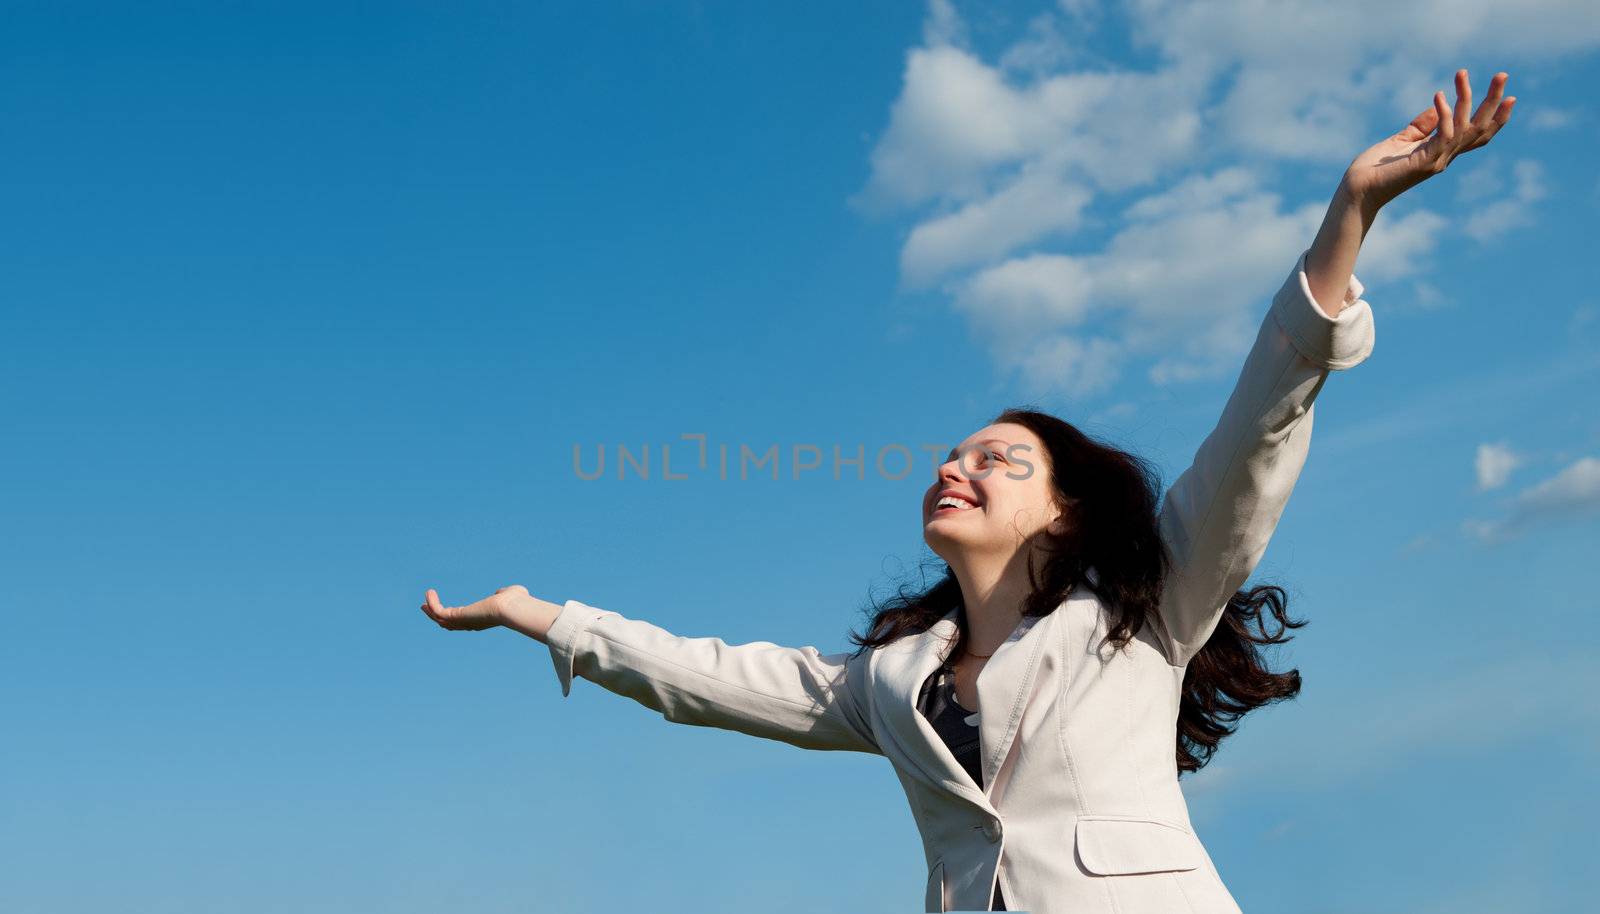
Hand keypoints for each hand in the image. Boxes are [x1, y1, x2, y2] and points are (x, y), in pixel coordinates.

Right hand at [421, 584, 528, 631]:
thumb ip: (502, 594)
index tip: (446, 608)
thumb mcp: (508, 595)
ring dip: (431, 610)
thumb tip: (500, 592)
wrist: (513, 607)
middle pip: (448, 624)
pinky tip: (429, 592)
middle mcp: (471, 624)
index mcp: (482, 620)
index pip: (464, 621)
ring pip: (441, 620)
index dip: (453, 615)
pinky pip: (440, 612)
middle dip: (436, 616)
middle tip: (426, 607)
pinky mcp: (459, 616)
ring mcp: (464, 621)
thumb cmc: (516, 602)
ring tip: (424, 601)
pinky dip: (433, 603)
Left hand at [1342, 68, 1515, 211]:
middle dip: (1494, 102)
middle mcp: (1445, 157)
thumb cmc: (1374, 168)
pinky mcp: (1425, 162)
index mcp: (1441, 152)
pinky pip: (1443, 135)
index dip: (1496, 118)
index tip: (1509, 96)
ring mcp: (1437, 160)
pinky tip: (1439, 96)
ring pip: (1465, 127)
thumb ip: (1421, 126)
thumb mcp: (1401, 140)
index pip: (1477, 135)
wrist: (1356, 189)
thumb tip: (1437, 104)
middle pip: (1480, 129)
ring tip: (1462, 73)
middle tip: (1503, 74)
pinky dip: (1443, 114)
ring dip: (1466, 98)